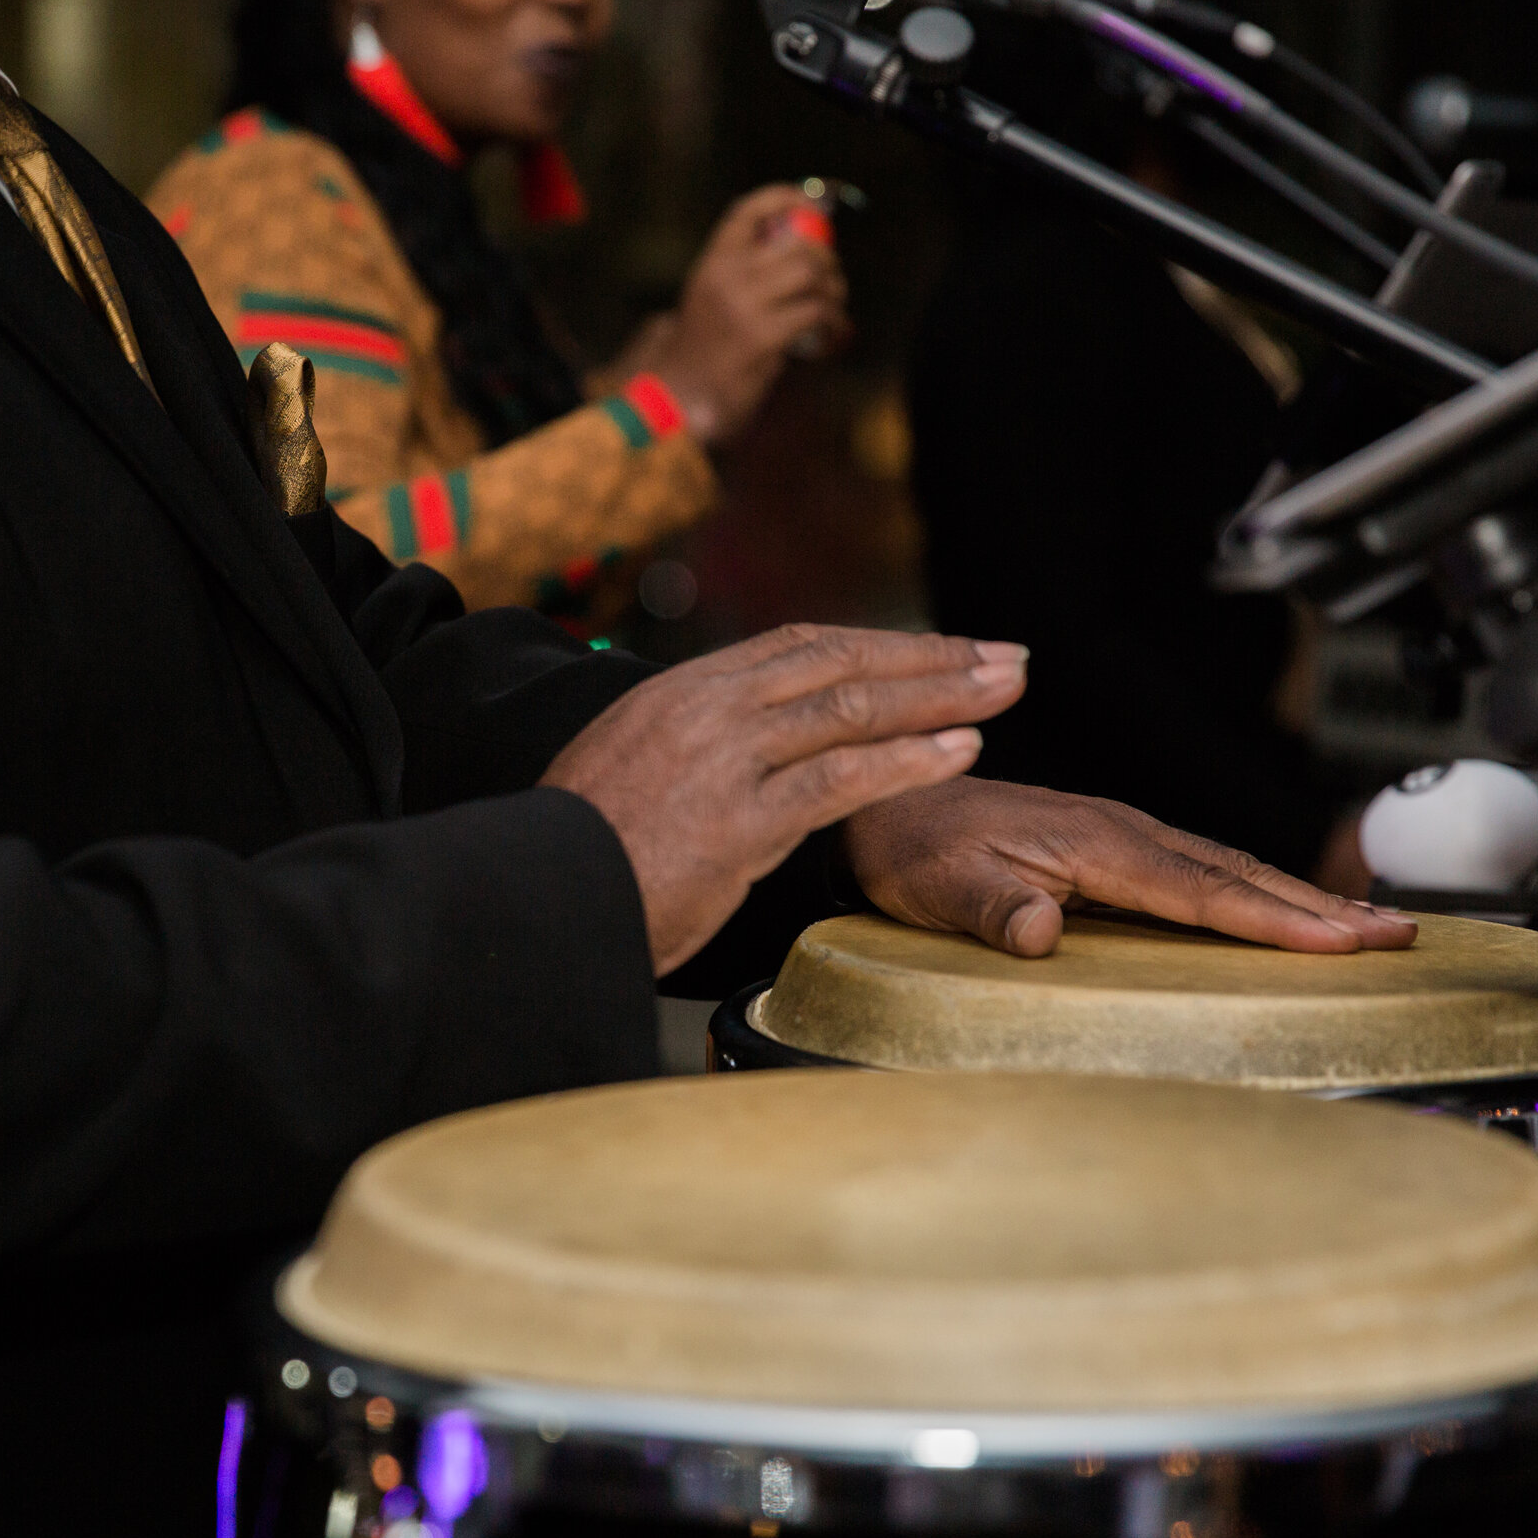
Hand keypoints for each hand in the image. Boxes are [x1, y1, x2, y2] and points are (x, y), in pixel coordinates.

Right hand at [544, 626, 1027, 974]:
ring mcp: (723, 760)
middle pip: (839, 660)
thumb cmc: (578, 851)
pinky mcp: (737, 822)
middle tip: (1003, 655)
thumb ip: (683, 746)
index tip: (938, 648)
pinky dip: (906, 763)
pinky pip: (839, 779)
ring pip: (851, 708)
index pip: (798, 645)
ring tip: (1004, 692)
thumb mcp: (623, 768)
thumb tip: (729, 750)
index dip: (879, 643)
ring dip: (940, 696)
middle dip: (931, 657)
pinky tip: (959, 753)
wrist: (532, 894)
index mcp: (679, 690)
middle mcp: (705, 709)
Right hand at [643, 185, 851, 444]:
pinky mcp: (762, 337)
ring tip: (834, 308)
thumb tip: (802, 245)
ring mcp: (743, 306)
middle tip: (833, 279)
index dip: (783, 198)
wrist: (679, 392)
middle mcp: (726, 277)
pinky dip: (834, 322)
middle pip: (796, 245)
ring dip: (834, 290)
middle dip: (826, 259)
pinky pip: (816, 313)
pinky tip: (833, 333)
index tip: (811, 205)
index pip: (747, 212)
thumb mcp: (713, 295)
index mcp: (712, 261)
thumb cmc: (705, 345)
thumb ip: (746, 270)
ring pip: (811, 275)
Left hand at [843, 779, 1419, 955]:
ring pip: (1231, 867)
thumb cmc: (913, 850)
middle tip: (1398, 935)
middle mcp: (1122, 832)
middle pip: (1239, 873)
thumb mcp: (940, 886)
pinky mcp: (1116, 847)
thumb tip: (1038, 933)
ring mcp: (1124, 836)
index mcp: (1096, 843)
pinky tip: (1290, 911)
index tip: (1337, 942)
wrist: (889, 809)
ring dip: (1303, 897)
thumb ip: (992, 908)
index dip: (1271, 919)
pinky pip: (1204, 869)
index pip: (1201, 889)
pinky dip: (1259, 889)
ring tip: (1374, 925)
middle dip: (1321, 907)